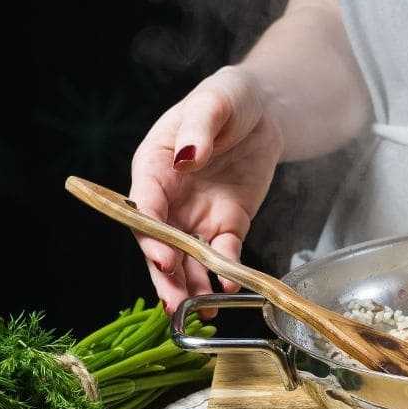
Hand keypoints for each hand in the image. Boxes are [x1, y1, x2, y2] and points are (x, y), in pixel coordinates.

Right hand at [129, 66, 282, 313]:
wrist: (263, 110)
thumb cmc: (228, 98)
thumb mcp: (214, 102)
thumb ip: (198, 129)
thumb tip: (188, 155)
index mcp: (154, 167)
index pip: (144, 206)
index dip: (150, 233)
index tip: (162, 256)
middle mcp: (169, 198)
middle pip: (160, 243)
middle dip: (166, 274)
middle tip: (175, 302)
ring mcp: (197, 215)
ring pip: (187, 258)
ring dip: (191, 284)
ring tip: (199, 309)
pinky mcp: (228, 224)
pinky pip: (224, 253)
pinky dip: (225, 271)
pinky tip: (229, 286)